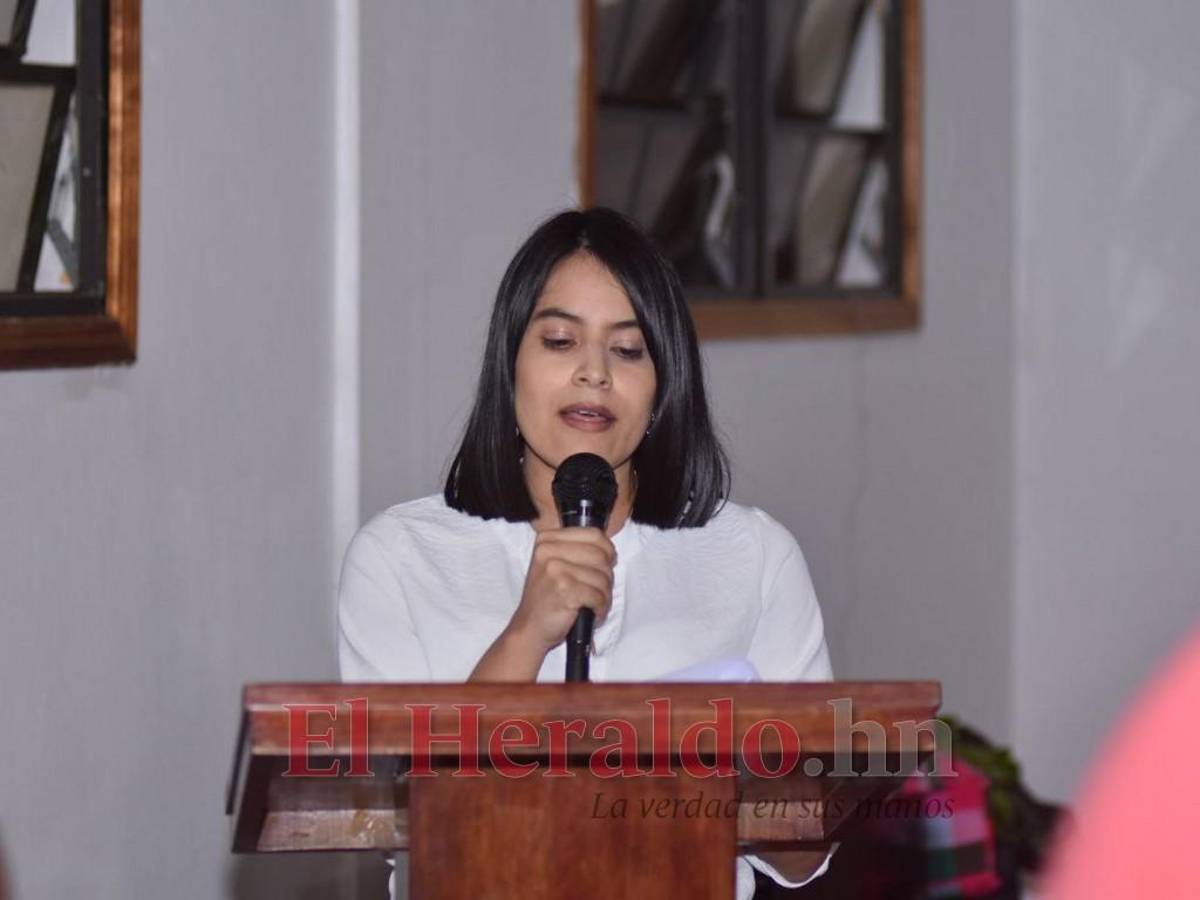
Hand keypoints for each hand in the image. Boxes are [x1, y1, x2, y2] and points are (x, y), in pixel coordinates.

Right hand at [507, 527, 616, 652]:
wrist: (530, 626)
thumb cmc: (546, 597)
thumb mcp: (554, 564)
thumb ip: (577, 551)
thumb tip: (609, 550)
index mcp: (547, 540)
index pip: (594, 534)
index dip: (607, 550)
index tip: (607, 563)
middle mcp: (548, 551)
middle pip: (600, 556)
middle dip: (606, 577)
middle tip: (598, 590)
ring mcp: (555, 570)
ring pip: (602, 577)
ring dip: (604, 595)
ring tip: (593, 603)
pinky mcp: (564, 590)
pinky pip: (598, 595)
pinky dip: (600, 607)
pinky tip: (592, 612)